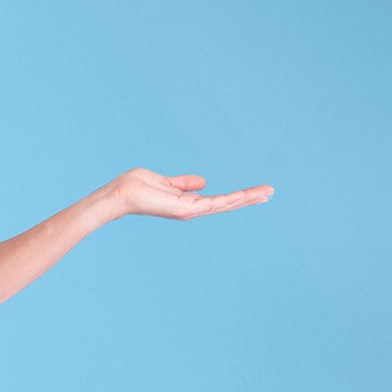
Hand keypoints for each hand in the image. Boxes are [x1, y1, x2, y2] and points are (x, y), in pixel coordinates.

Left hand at [103, 168, 273, 219]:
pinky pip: (212, 203)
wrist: (121, 193)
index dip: (237, 196)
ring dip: (246, 198)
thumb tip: (203, 181)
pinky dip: (229, 199)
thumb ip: (184, 183)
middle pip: (226, 204)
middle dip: (248, 199)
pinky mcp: (184, 209)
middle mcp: (191, 209)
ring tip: (266, 193)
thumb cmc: (137, 187)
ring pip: (224, 204)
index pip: (219, 200)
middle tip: (270, 193)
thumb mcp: (166, 181)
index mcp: (187, 202)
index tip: (256, 192)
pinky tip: (244, 195)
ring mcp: (189, 210)